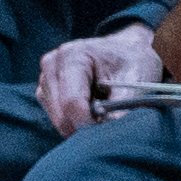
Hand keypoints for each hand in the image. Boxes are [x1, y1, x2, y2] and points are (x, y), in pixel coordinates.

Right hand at [42, 24, 165, 136]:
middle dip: (86, 125)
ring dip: (81, 123)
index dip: (90, 123)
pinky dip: (75, 121)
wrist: (125, 50)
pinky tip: (91, 110)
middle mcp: (52, 65)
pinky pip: (56, 118)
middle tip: (109, 122)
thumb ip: (124, 103)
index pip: (71, 101)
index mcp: (72, 56)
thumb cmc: (131, 61)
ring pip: (58, 119)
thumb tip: (114, 129)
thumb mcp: (135, 78)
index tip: (109, 129)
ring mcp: (45, 78)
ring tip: (102, 111)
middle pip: (61, 114)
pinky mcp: (45, 90)